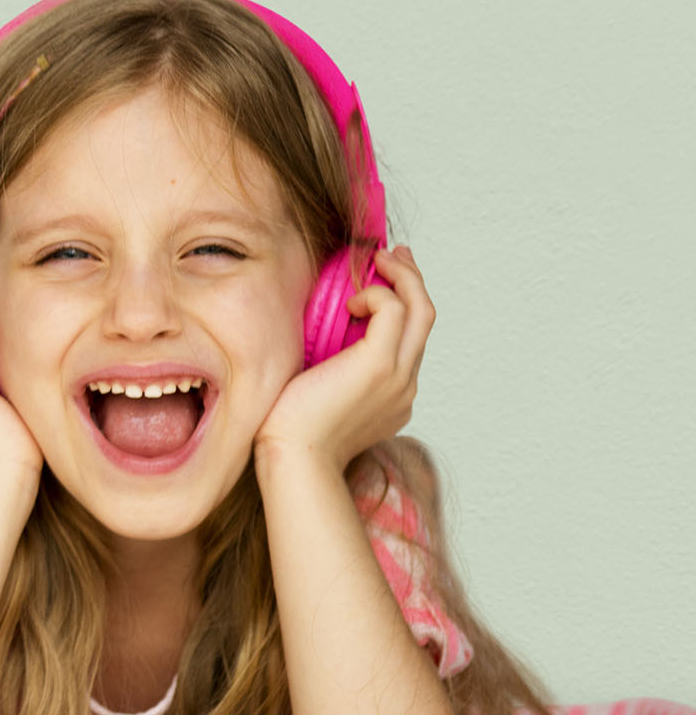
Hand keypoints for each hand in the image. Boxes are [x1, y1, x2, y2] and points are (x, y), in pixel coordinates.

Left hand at [258, 247, 431, 465]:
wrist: (294, 459)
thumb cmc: (290, 432)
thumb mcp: (315, 393)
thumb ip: (328, 369)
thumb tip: (317, 343)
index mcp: (392, 395)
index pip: (408, 340)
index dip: (401, 306)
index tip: (383, 280)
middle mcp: (404, 385)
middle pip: (425, 319)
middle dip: (412, 280)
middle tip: (394, 255)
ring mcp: (399, 376)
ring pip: (420, 310)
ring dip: (402, 278)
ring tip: (378, 259)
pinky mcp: (380, 365)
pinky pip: (394, 309)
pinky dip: (377, 294)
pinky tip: (351, 300)